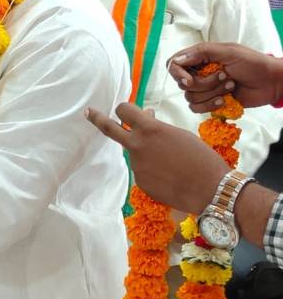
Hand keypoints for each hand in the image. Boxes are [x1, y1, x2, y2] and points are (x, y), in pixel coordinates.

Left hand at [85, 103, 228, 214]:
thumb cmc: (201, 158)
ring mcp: (136, 165)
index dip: (125, 109)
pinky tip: (171, 177)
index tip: (121, 109)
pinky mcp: (140, 181)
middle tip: (88, 112)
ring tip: (173, 163)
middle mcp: (137, 145)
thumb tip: (146, 116)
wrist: (210, 189)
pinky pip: (143, 171)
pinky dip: (153, 171)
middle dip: (97, 118)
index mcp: (149, 129)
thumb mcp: (180, 135)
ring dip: (147, 155)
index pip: (124, 110)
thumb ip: (157, 126)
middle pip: (109, 128)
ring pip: (136, 154)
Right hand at [167, 42, 282, 111]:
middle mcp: (199, 73)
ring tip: (231, 85)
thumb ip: (202, 52)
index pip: (173, 65)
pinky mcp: (211, 102)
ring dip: (212, 93)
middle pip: (183, 84)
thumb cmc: (252, 63)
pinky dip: (211, 105)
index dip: (177, 74)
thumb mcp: (228, 51)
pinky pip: (198, 109)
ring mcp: (205, 89)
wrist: (271, 82)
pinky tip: (226, 99)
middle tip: (225, 75)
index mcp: (199, 58)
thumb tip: (177, 60)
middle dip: (205, 83)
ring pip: (191, 98)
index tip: (189, 80)